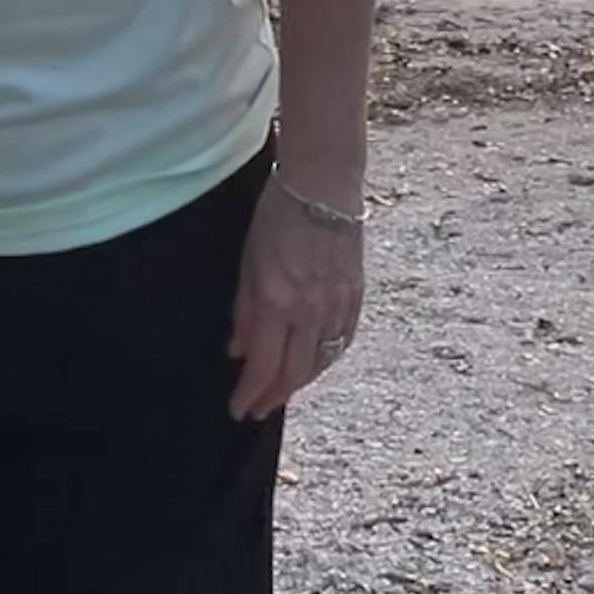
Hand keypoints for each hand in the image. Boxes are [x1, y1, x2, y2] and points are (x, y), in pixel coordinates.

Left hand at [227, 179, 365, 420]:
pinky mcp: (356, 296)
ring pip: (320, 363)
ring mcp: (337, 305)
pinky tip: (313, 364)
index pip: (263, 366)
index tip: (238, 409)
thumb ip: (243, 310)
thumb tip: (237, 350)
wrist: (323, 184)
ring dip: (298, 382)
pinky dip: (325, 360)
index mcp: (277, 301)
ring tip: (280, 391)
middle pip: (293, 373)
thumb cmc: (278, 215)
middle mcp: (311, 310)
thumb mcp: (247, 262)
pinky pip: (341, 342)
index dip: (250, 393)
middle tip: (256, 410)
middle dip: (272, 397)